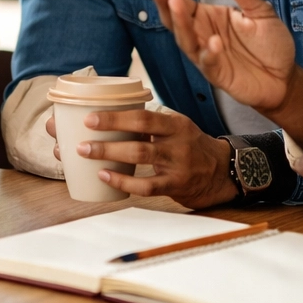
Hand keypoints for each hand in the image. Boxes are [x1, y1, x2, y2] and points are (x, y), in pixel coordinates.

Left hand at [47, 107, 237, 208]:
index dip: (116, 116)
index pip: (143, 116)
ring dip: (109, 155)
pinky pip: (146, 185)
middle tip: (80, 139)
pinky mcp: (176, 185)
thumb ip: (151, 123)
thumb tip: (108, 117)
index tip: (90, 117)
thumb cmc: (191, 147)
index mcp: (175, 123)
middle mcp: (177, 141)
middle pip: (139, 136)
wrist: (223, 173)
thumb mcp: (178, 128)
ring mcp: (177, 164)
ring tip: (86, 153)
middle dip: (107, 136)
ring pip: (140, 157)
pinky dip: (123, 182)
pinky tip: (104, 177)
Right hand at [146, 0, 295, 116]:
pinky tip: (214, 42)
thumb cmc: (268, 44)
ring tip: (176, 3)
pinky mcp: (218, 74)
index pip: (180, 0)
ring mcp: (207, 55)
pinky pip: (209, 63)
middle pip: (174, 18)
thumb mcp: (260, 11)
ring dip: (180, 22)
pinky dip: (209, 53)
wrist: (284, 78)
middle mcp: (201, 35)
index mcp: (206, 17)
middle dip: (163, 0)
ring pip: (185, 39)